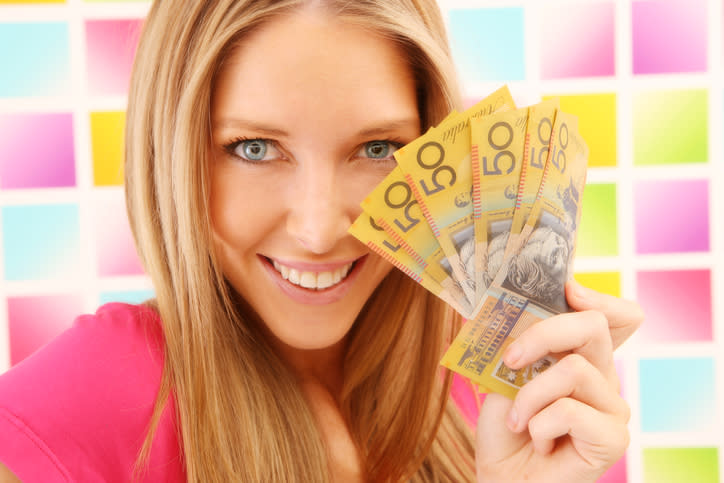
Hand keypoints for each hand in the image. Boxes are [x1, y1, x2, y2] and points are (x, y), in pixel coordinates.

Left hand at [474, 280, 642, 482]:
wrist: (503, 478)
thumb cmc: (505, 427)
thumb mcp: (505, 375)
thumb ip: (520, 345)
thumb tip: (508, 309)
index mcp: (583, 357)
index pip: (617, 316)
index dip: (600, 297)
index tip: (567, 290)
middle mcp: (604, 376)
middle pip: (593, 325)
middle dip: (543, 333)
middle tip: (511, 360)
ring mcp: (613, 406)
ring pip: (573, 369)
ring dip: (530, 395)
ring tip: (517, 420)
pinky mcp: (614, 437)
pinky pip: (570, 410)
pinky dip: (539, 425)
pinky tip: (540, 442)